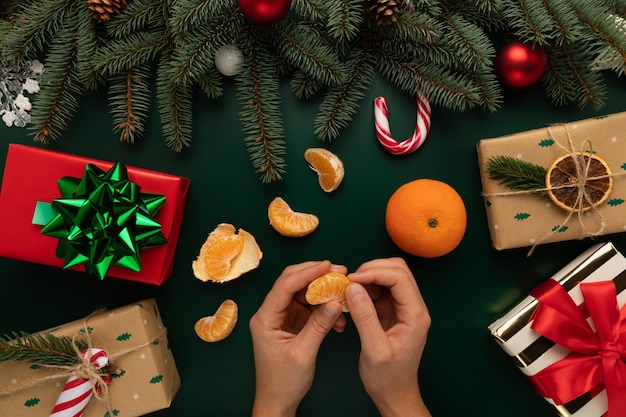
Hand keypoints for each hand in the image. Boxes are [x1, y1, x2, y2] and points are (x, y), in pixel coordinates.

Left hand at [249, 260, 346, 416]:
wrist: (277, 402)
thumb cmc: (284, 382)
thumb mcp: (303, 354)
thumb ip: (318, 325)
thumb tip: (335, 302)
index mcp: (265, 318)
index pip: (285, 286)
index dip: (307, 272)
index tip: (327, 265)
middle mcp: (270, 314)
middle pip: (291, 283)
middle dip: (316, 275)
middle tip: (340, 272)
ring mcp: (280, 318)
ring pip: (301, 293)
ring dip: (322, 292)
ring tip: (343, 292)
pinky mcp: (290, 324)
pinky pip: (307, 308)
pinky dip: (323, 308)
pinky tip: (337, 316)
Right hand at [347, 258, 430, 416]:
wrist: (394, 394)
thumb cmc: (388, 377)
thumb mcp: (374, 350)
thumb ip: (365, 318)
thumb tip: (353, 288)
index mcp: (415, 315)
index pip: (399, 277)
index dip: (374, 272)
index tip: (351, 280)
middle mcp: (413, 307)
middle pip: (397, 270)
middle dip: (371, 269)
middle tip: (349, 281)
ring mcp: (403, 308)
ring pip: (388, 276)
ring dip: (367, 277)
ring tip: (348, 289)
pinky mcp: (392, 312)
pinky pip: (380, 289)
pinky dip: (365, 288)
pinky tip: (352, 298)